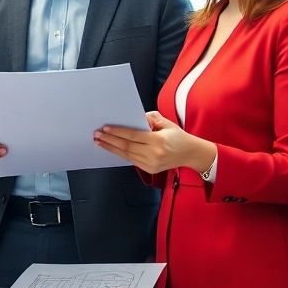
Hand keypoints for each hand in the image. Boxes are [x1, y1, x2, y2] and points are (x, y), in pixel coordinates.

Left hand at [93, 112, 216, 175]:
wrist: (191, 153)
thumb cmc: (178, 136)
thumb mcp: (166, 123)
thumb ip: (149, 118)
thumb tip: (132, 118)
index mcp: (158, 141)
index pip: (133, 136)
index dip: (118, 132)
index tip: (105, 128)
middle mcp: (154, 154)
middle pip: (126, 147)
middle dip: (110, 140)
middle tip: (97, 134)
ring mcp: (151, 164)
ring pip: (126, 155)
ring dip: (111, 148)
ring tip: (99, 141)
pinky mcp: (149, 170)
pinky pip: (131, 160)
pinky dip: (120, 154)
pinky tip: (112, 148)